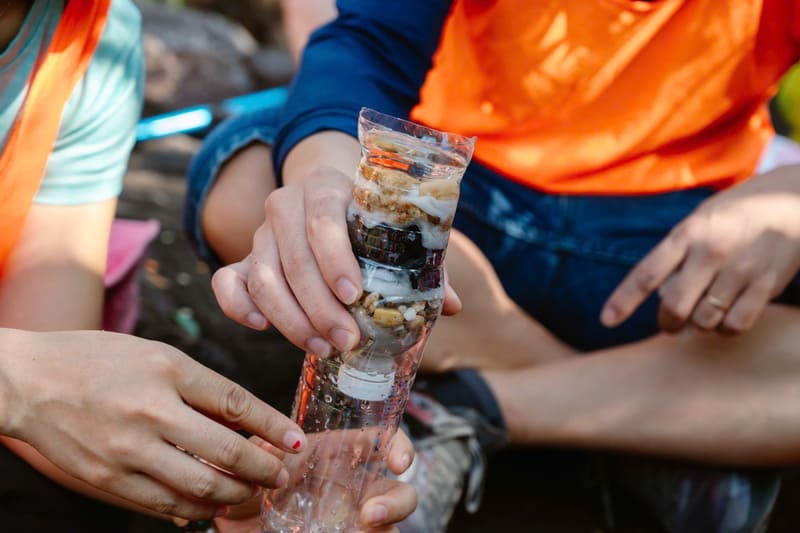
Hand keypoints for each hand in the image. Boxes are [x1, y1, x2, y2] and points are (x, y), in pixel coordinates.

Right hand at [2, 330, 306, 519]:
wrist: (26, 381)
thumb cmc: (96, 360)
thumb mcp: (154, 356)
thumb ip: (198, 387)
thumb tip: (241, 422)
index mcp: (167, 370)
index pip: (235, 402)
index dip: (272, 426)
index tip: (296, 441)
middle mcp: (150, 410)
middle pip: (225, 451)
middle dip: (263, 469)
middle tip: (281, 476)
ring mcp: (127, 450)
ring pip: (199, 487)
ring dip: (235, 496)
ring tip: (251, 494)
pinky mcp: (107, 480)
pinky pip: (163, 505)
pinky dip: (194, 510)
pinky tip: (210, 508)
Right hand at [212, 133, 460, 356]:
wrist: (322, 193)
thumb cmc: (366, 219)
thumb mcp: (392, 230)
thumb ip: (419, 263)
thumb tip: (450, 306)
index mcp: (326, 188)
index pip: (325, 221)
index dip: (336, 260)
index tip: (354, 296)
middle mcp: (286, 206)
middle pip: (294, 259)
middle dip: (320, 307)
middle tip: (346, 342)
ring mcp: (260, 234)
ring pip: (263, 278)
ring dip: (291, 320)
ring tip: (322, 349)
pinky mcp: (243, 259)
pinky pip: (227, 282)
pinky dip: (237, 306)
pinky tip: (262, 328)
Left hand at [215, 431, 416, 532]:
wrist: (234, 526)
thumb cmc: (246, 489)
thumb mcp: (250, 463)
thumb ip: (262, 452)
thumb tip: (271, 447)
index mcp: (336, 455)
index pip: (379, 442)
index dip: (399, 447)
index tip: (400, 463)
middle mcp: (351, 488)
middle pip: (398, 490)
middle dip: (397, 501)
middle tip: (371, 513)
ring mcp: (350, 521)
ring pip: (389, 526)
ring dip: (386, 527)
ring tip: (361, 530)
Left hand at [602, 165, 799, 333]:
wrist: (793, 201)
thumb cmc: (736, 214)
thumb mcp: (699, 221)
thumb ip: (677, 255)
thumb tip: (660, 297)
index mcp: (687, 233)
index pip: (646, 273)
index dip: (623, 300)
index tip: (607, 320)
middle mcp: (711, 252)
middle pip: (674, 306)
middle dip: (667, 323)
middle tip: (671, 324)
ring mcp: (740, 269)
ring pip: (704, 320)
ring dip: (699, 325)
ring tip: (706, 312)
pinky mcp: (766, 285)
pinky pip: (736, 325)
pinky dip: (726, 329)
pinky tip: (728, 316)